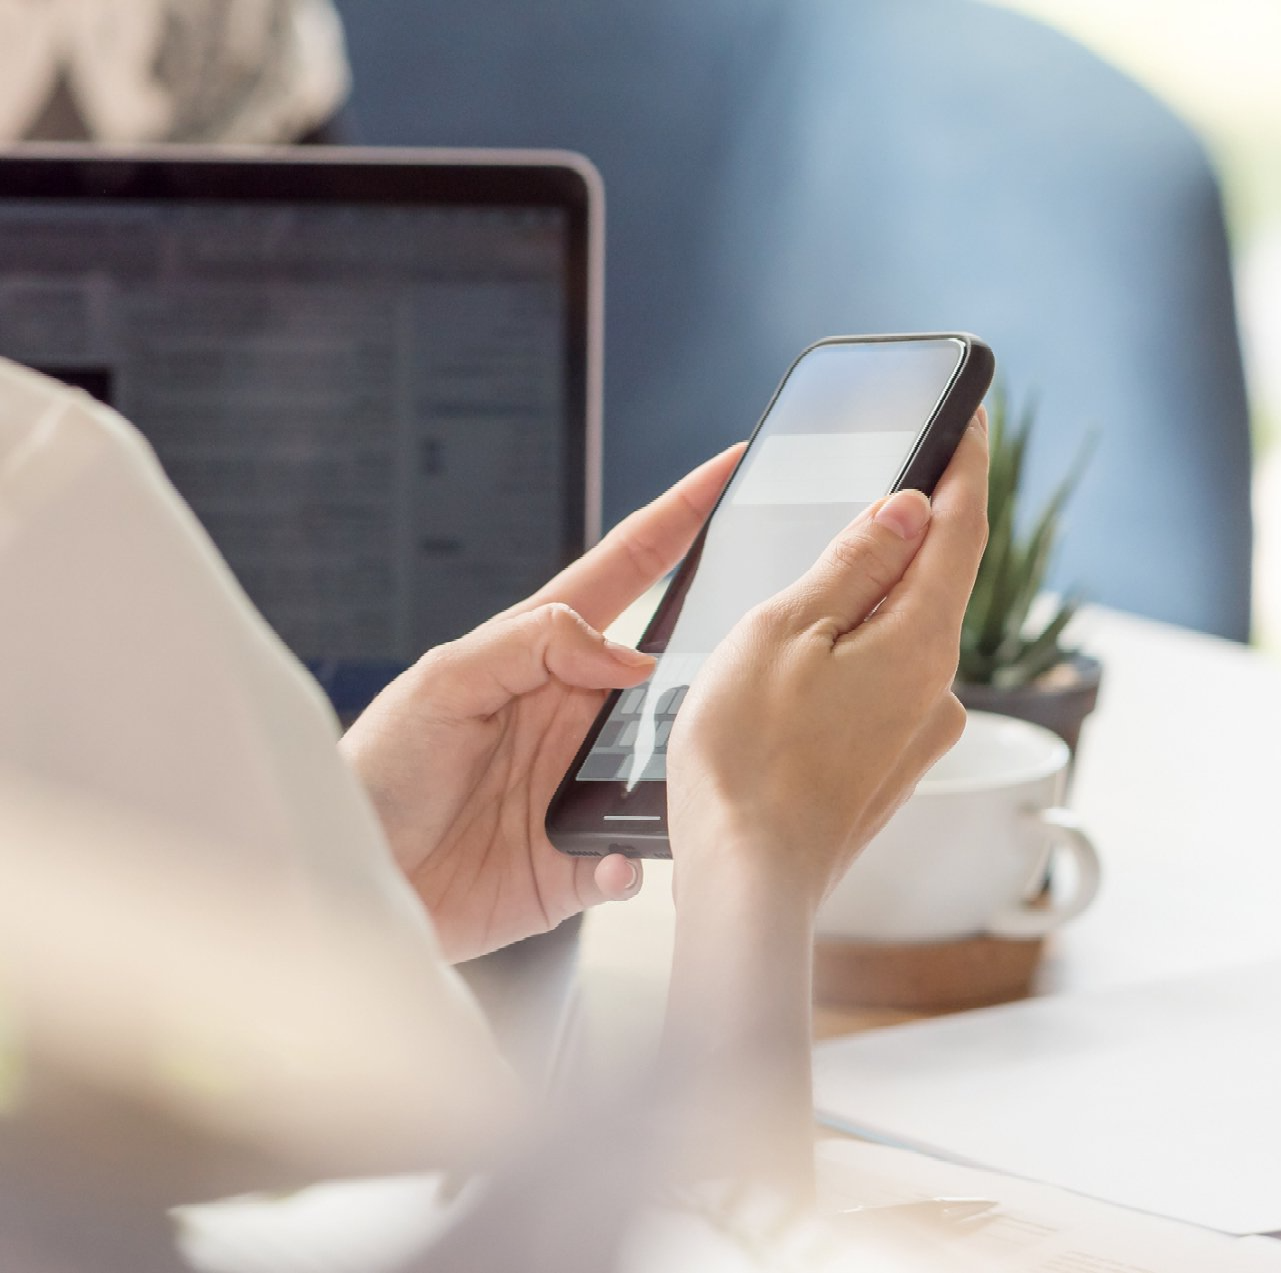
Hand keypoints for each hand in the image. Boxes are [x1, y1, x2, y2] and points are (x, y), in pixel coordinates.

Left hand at [341, 446, 741, 962]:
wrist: (354, 882)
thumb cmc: (375, 774)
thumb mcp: (442, 681)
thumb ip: (532, 645)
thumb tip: (629, 655)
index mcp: (544, 654)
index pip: (628, 569)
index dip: (679, 517)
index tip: (729, 469)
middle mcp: (577, 715)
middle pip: (675, 668)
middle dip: (725, 648)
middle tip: (767, 629)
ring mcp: (585, 785)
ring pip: (674, 761)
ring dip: (692, 761)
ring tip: (699, 759)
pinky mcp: (584, 859)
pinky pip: (639, 855)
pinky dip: (638, 856)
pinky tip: (619, 855)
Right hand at [653, 407, 989, 1190]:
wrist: (747, 884)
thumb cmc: (748, 759)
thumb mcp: (786, 631)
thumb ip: (853, 563)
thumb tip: (909, 508)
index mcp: (921, 640)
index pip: (962, 527)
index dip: (965, 464)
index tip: (970, 415)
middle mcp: (938, 688)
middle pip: (936, 581)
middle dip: (912, 529)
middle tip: (889, 473)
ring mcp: (918, 734)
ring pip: (904, 637)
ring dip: (873, 598)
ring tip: (819, 576)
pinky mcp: (889, 769)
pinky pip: (884, 684)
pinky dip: (857, 654)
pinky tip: (807, 662)